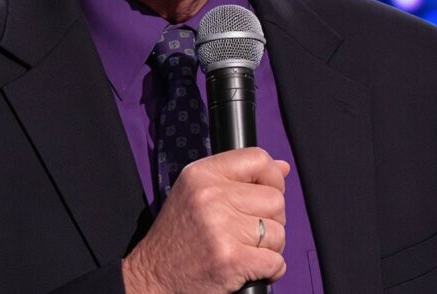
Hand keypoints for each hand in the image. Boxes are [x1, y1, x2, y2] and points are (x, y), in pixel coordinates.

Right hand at [122, 148, 290, 293]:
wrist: (153, 277)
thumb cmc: (178, 237)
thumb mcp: (196, 193)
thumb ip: (238, 178)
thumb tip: (283, 168)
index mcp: (201, 174)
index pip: (258, 159)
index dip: (272, 178)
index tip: (264, 195)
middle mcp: (210, 195)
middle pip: (275, 199)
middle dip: (271, 220)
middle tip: (247, 233)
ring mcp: (220, 227)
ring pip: (278, 232)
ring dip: (269, 248)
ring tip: (244, 251)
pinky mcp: (230, 258)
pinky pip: (275, 261)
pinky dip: (270, 270)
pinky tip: (249, 269)